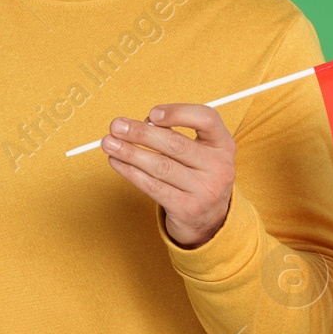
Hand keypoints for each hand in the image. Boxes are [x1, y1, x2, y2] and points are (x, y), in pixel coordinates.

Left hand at [102, 103, 234, 248]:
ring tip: (109, 143)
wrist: (211, 220)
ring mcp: (204, 190)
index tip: (152, 114)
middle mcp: (218, 167)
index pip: (207, 119)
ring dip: (130, 152)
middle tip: (116, 126)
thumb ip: (177, 135)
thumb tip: (140, 123)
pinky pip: (153, 186)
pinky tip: (117, 162)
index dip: (179, 113)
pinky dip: (131, 172)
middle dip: (141, 133)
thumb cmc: (198, 175)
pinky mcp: (186, 209)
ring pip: (160, 166)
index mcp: (223, 145)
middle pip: (176, 144)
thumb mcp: (202, 152)